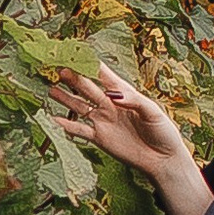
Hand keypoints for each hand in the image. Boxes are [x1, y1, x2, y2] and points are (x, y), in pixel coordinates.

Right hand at [47, 67, 213, 214]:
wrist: (162, 159)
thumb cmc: (162, 132)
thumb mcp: (153, 112)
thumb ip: (134, 101)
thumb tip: (115, 96)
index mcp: (125, 94)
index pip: (105, 76)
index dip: (91, 65)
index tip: (77, 54)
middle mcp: (111, 105)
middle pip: (88, 88)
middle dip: (74, 79)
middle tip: (59, 69)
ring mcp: (103, 121)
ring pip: (80, 106)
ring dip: (66, 98)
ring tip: (51, 89)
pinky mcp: (100, 137)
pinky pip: (80, 130)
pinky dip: (67, 125)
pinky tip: (54, 119)